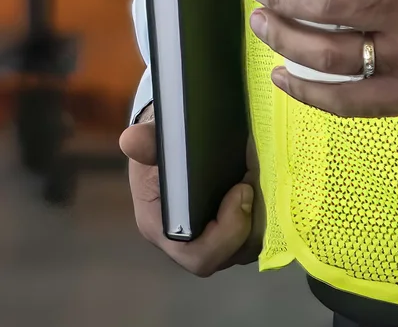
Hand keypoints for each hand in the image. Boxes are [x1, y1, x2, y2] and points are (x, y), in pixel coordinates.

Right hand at [120, 104, 261, 274]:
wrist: (168, 149)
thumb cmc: (157, 150)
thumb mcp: (150, 142)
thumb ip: (145, 142)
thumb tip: (131, 141)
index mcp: (164, 229)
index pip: (198, 255)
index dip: (225, 233)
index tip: (241, 189)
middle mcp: (189, 243)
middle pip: (230, 255)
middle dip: (250, 222)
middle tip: (253, 182)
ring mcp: (213, 241)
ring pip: (249, 247)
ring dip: (262, 216)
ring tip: (260, 177)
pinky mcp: (231, 233)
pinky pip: (257, 236)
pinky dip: (267, 214)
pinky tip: (266, 183)